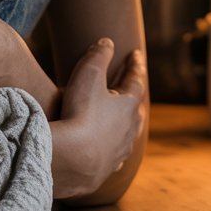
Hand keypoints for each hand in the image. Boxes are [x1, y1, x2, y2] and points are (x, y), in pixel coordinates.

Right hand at [51, 38, 146, 197]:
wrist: (74, 159)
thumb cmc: (81, 113)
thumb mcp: (88, 75)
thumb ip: (99, 55)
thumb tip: (108, 42)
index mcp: (129, 104)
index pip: (136, 79)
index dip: (135, 65)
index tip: (135, 54)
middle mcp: (130, 128)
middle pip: (136, 108)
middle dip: (134, 96)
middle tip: (132, 87)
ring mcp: (121, 149)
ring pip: (129, 133)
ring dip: (126, 123)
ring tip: (124, 119)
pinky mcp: (109, 168)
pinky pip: (117, 155)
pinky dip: (115, 148)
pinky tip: (113, 151)